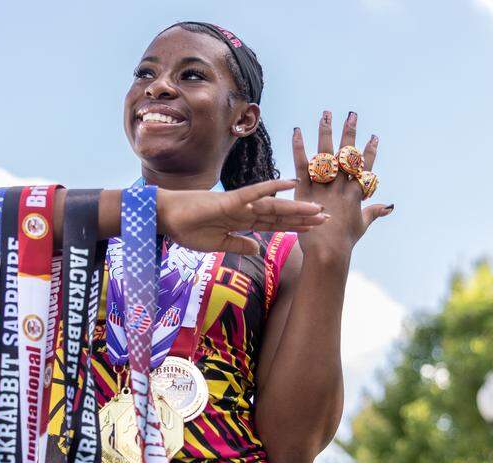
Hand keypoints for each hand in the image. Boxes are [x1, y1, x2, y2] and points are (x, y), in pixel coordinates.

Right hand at [157, 178, 327, 254]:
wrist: (165, 219)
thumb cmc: (185, 230)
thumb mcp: (217, 245)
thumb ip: (238, 245)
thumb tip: (258, 249)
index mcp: (241, 222)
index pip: (273, 225)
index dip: (294, 227)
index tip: (315, 229)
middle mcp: (244, 211)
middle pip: (279, 215)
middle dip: (303, 217)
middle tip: (328, 218)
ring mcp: (238, 204)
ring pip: (273, 206)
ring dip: (295, 207)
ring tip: (317, 209)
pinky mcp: (228, 200)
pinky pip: (253, 193)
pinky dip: (271, 188)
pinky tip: (288, 183)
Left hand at [292, 111, 393, 259]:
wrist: (328, 252)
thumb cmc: (345, 242)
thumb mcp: (362, 225)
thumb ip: (374, 212)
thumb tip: (389, 206)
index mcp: (356, 193)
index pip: (365, 167)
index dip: (370, 151)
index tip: (373, 136)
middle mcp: (342, 185)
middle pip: (347, 154)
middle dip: (350, 133)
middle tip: (351, 114)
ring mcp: (324, 186)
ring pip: (326, 154)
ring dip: (326, 132)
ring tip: (326, 113)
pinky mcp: (305, 190)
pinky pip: (302, 165)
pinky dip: (299, 147)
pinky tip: (297, 131)